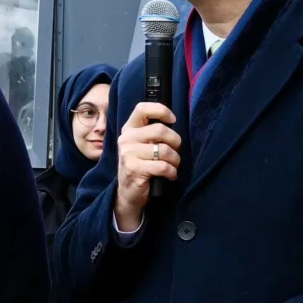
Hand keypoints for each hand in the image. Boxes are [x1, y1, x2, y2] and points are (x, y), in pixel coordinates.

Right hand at [113, 100, 179, 233]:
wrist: (128, 194)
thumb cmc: (141, 166)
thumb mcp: (142, 145)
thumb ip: (152, 133)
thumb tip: (172, 122)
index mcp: (129, 129)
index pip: (142, 108)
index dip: (161, 110)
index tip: (172, 120)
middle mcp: (126, 139)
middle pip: (160, 130)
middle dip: (175, 141)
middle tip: (176, 151)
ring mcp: (128, 153)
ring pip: (164, 150)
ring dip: (175, 160)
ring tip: (173, 166)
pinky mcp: (133, 169)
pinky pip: (163, 166)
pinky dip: (172, 172)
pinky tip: (170, 175)